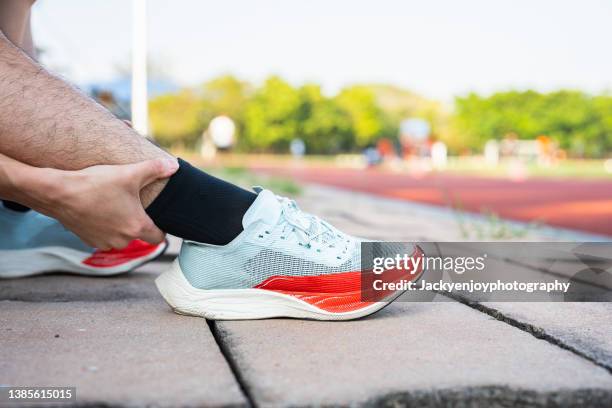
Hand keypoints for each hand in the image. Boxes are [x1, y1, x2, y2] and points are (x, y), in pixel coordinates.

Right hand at [31, 158, 177, 249]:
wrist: (58, 193)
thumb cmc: (96, 184)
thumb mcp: (129, 173)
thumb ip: (155, 169)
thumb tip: (175, 166)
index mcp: (137, 227)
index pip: (159, 238)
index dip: (161, 228)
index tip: (158, 219)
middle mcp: (122, 240)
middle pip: (138, 235)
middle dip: (137, 222)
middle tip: (132, 205)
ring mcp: (103, 242)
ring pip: (120, 237)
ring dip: (119, 226)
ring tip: (114, 206)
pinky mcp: (87, 240)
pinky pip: (102, 236)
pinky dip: (103, 227)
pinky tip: (98, 211)